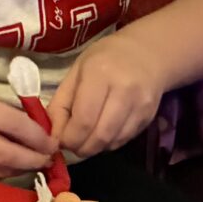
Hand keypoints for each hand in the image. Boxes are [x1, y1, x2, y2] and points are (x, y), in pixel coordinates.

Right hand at [0, 84, 58, 178]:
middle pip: (7, 154)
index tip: (53, 143)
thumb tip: (41, 133)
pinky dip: (6, 173)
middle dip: (33, 159)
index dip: (37, 137)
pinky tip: (17, 168)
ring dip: (22, 169)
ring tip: (37, 164)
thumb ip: (6, 113)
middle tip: (49, 159)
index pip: (13, 125)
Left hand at [49, 37, 168, 159]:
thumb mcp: (76, 72)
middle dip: (80, 148)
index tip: (60, 140)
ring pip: (112, 143)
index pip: (83, 120)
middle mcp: (124, 91)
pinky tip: (103, 132)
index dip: (68, 138)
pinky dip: (109, 143)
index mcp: (100, 75)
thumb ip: (61, 104)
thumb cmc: (106, 59)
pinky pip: (124, 140)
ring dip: (94, 148)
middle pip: (99, 136)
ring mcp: (140, 106)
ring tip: (86, 137)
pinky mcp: (149, 117)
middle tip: (72, 144)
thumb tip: (53, 136)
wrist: (148, 53)